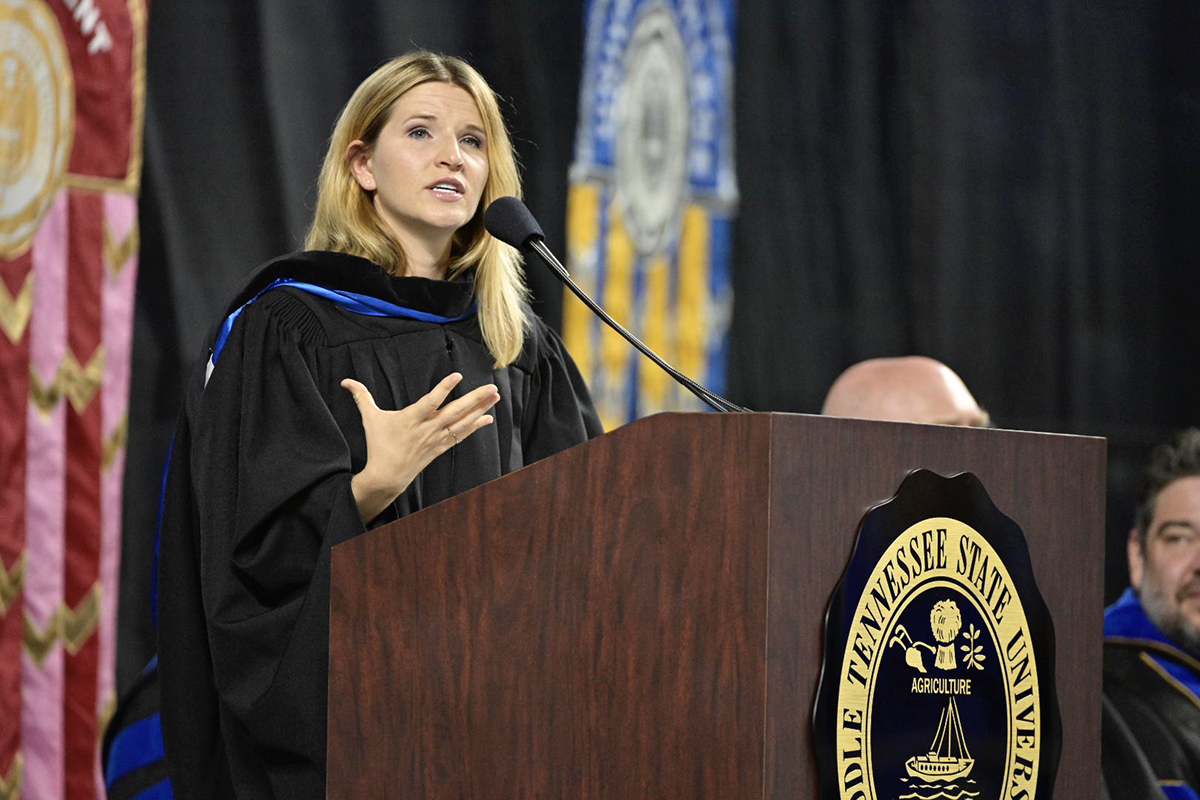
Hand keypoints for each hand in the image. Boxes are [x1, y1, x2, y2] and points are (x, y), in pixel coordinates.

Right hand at [341, 372, 499, 521]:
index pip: (431, 402)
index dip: (444, 388)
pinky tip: (488, 418)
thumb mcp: (370, 419)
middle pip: (455, 412)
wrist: (387, 476)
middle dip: (474, 399)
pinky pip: (462, 436)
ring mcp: (436, 439)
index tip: (457, 376)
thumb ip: (362, 397)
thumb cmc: (379, 445)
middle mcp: (427, 429)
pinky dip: (475, 426)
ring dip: (480, 409)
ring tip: (495, 397)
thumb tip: (346, 381)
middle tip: (492, 388)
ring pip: (462, 423)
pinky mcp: (441, 447)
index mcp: (411, 419)